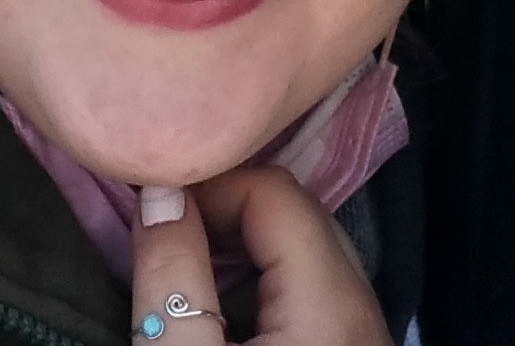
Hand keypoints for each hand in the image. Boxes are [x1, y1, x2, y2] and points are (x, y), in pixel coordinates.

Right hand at [127, 169, 388, 344]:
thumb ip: (171, 277)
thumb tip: (159, 190)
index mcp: (331, 302)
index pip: (274, 188)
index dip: (207, 183)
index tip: (149, 207)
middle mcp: (364, 306)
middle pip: (296, 212)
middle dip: (224, 209)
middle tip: (160, 232)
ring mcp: (363, 331)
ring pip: (305, 249)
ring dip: (242, 244)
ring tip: (184, 267)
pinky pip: (312, 289)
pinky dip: (265, 280)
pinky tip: (222, 306)